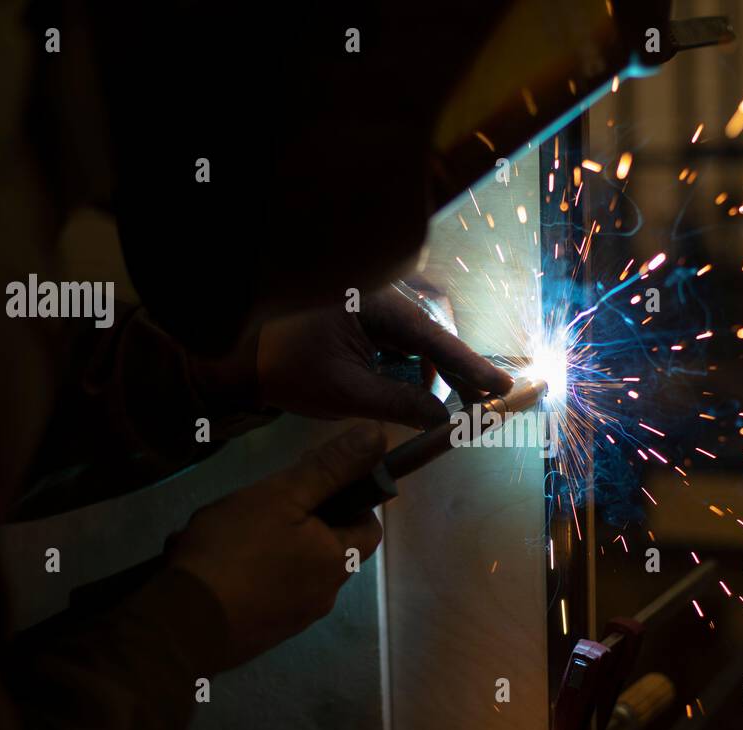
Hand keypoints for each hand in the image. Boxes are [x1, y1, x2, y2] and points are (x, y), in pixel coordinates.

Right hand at [166, 423, 385, 670]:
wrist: (181, 626)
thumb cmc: (236, 552)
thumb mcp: (283, 495)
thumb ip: (330, 467)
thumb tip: (378, 435)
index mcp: (338, 563)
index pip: (368, 526)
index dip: (350, 498)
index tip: (313, 482)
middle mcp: (323, 596)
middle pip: (323, 544)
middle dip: (293, 517)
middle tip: (256, 502)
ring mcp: (291, 619)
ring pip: (285, 565)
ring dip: (257, 542)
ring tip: (218, 529)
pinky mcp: (260, 632)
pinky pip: (259, 590)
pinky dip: (239, 571)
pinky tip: (202, 559)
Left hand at [254, 284, 512, 427]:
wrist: (240, 359)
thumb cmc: (287, 371)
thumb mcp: (347, 393)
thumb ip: (400, 404)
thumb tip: (443, 419)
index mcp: (374, 304)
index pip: (433, 337)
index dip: (471, 366)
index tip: (502, 386)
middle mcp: (378, 296)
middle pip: (432, 335)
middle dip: (459, 371)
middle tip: (488, 402)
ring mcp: (371, 305)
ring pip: (419, 340)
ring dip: (438, 371)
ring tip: (457, 404)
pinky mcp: (364, 318)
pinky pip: (401, 341)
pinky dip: (415, 366)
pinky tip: (422, 391)